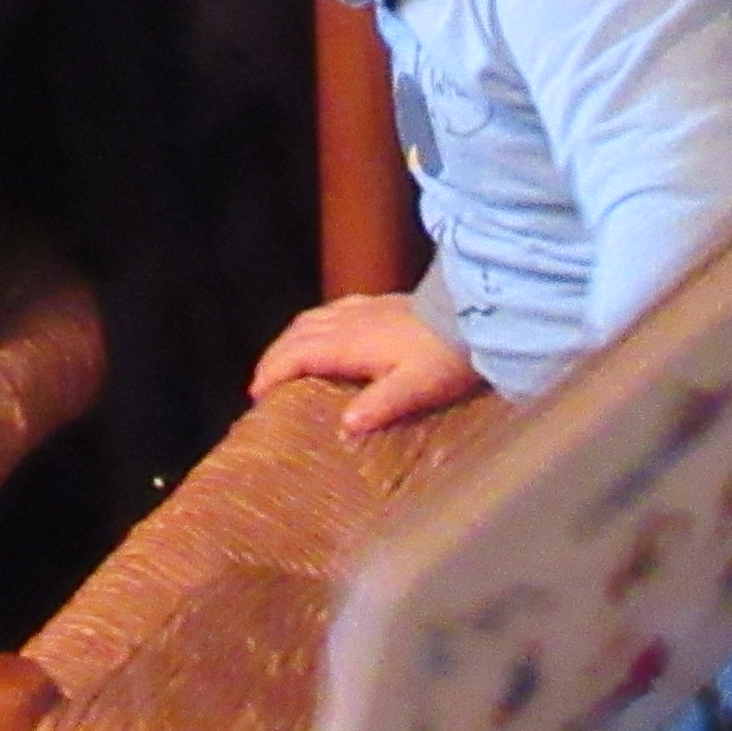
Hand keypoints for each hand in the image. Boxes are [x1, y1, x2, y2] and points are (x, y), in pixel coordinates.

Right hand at [250, 290, 489, 438]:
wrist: (475, 313)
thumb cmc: (447, 355)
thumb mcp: (417, 388)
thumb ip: (380, 406)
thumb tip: (344, 427)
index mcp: (351, 343)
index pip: (298, 355)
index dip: (273, 372)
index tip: (257, 394)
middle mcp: (350, 321)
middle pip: (298, 335)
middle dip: (274, 357)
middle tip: (261, 382)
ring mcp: (364, 309)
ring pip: (312, 319)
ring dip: (290, 340)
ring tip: (282, 361)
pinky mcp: (379, 303)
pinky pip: (331, 310)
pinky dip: (313, 324)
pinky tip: (321, 332)